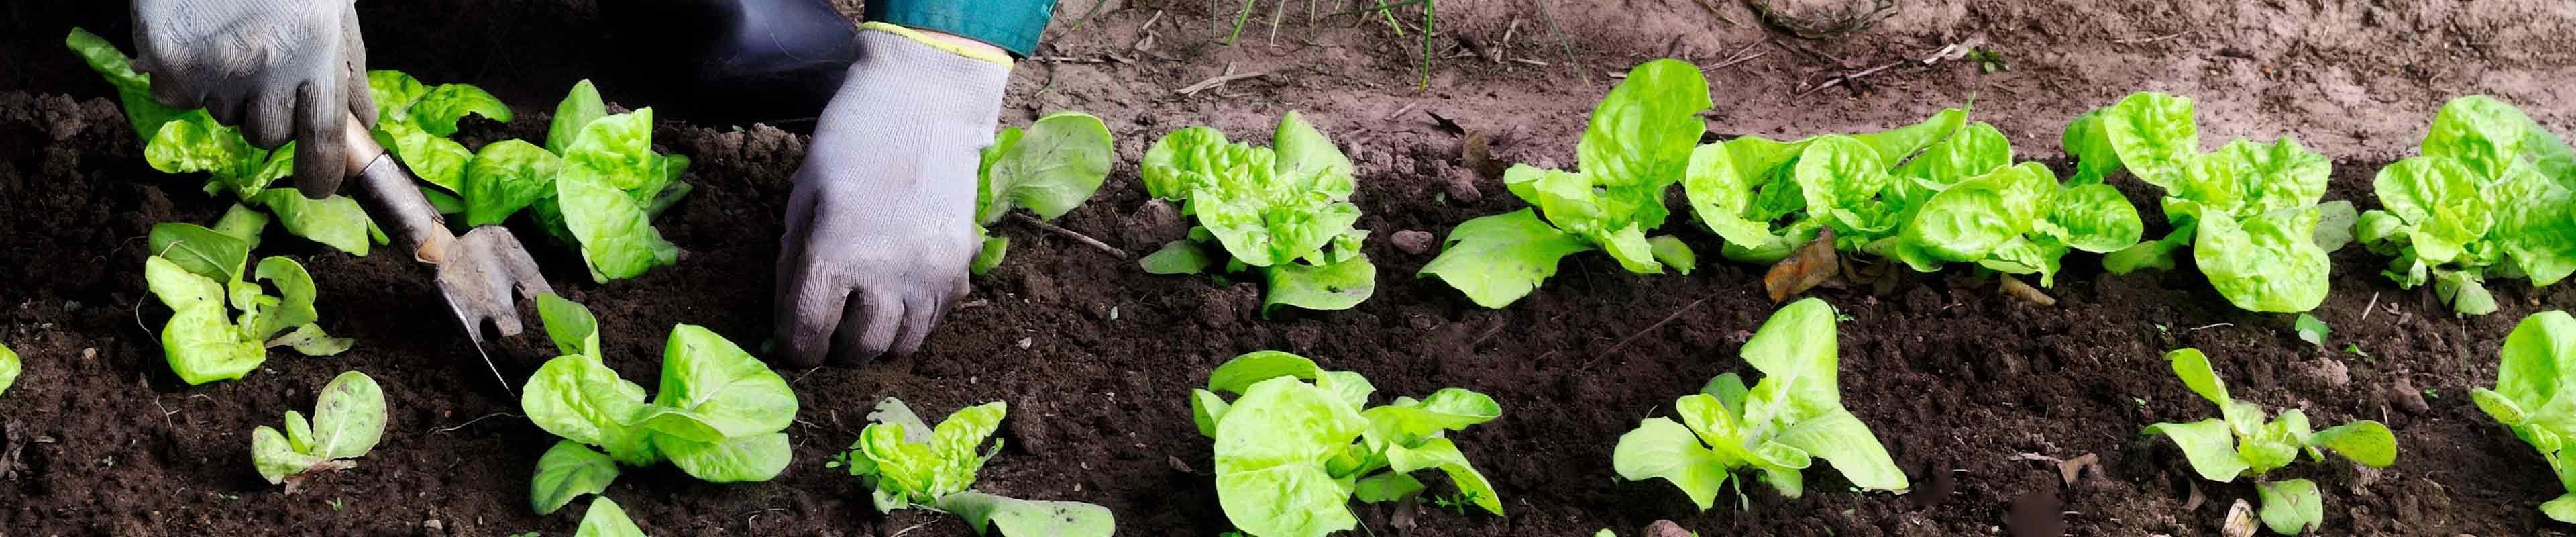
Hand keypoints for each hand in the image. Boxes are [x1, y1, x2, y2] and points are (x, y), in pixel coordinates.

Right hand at [133, 0, 374, 198]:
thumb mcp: (334, 12)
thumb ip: (349, 69)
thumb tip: (364, 123)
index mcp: (316, 53)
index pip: (322, 140)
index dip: (320, 174)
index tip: (318, 187)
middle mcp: (266, 66)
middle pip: (268, 136)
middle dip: (271, 117)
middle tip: (267, 76)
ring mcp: (213, 68)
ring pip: (224, 117)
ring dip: (231, 96)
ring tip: (233, 45)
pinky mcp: (168, 62)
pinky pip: (178, 98)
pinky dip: (186, 80)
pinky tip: (197, 42)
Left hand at [774, 27, 1012, 365]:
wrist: (922, 103)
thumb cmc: (850, 142)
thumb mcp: (803, 197)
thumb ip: (794, 261)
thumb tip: (789, 317)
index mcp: (832, 252)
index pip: (807, 332)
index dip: (797, 348)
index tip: (797, 346)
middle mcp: (883, 273)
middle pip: (859, 348)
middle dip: (839, 350)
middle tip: (832, 336)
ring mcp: (928, 273)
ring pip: (903, 344)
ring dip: (880, 341)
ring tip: (867, 321)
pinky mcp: (959, 266)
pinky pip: (936, 320)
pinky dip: (915, 320)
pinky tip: (901, 297)